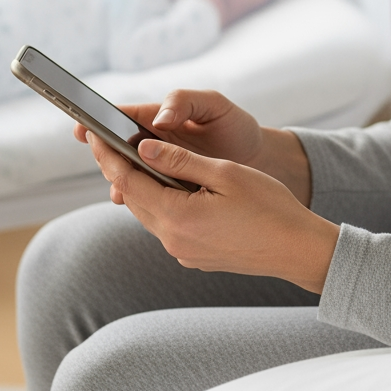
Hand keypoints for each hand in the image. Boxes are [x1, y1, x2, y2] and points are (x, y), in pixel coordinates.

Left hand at [86, 131, 338, 292]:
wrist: (296, 249)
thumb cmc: (269, 207)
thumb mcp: (226, 173)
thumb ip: (182, 161)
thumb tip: (145, 148)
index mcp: (177, 216)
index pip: (127, 181)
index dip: (107, 156)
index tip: (94, 134)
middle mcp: (172, 239)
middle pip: (134, 198)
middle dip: (118, 168)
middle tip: (106, 141)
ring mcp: (182, 251)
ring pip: (149, 212)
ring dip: (140, 186)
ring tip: (134, 159)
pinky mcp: (194, 256)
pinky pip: (167, 225)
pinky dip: (160, 203)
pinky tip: (169, 187)